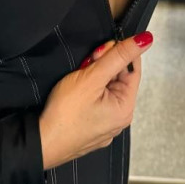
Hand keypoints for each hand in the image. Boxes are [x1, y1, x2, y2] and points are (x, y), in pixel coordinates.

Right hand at [37, 33, 152, 169]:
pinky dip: (88, 90)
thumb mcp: (92, 77)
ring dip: (94, 76)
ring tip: (79, 75)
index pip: (133, 69)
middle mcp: (119, 120)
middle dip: (104, 65)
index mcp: (125, 108)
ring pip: (105, 89)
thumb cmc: (64, 114)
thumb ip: (118, 56)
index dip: (121, 52)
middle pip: (118, 79)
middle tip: (87, 61)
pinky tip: (75, 89)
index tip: (109, 43)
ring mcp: (104, 125)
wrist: (40, 142)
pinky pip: (95, 102)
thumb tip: (144, 41)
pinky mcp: (90, 127)